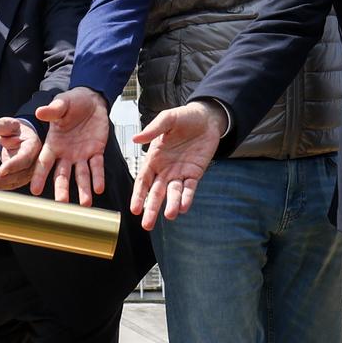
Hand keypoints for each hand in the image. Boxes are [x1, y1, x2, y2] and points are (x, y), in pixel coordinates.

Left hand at [0, 117, 42, 190]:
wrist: (20, 136)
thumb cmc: (15, 129)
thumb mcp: (7, 124)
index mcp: (33, 145)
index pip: (25, 157)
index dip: (14, 164)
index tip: (1, 170)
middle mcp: (35, 160)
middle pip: (21, 173)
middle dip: (5, 178)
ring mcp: (30, 170)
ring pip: (16, 181)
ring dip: (1, 184)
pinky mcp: (22, 176)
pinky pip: (12, 183)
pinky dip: (0, 186)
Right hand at [31, 87, 110, 206]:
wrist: (91, 100)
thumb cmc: (72, 102)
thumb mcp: (61, 104)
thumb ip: (53, 111)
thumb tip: (40, 111)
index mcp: (53, 144)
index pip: (44, 163)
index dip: (40, 176)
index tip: (35, 191)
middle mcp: (66, 153)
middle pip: (62, 175)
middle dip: (62, 189)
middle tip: (62, 204)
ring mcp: (81, 154)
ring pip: (81, 175)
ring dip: (83, 189)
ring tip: (85, 204)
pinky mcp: (96, 151)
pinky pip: (97, 166)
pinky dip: (98, 177)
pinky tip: (99, 188)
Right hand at [129, 101, 225, 230]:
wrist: (207, 119)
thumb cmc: (184, 117)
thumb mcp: (167, 118)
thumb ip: (153, 130)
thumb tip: (135, 139)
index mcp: (153, 158)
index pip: (143, 181)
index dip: (138, 195)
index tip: (134, 209)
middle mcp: (164, 169)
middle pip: (156, 193)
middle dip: (151, 208)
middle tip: (147, 224)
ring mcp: (179, 173)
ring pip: (173, 193)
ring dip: (171, 205)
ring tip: (170, 215)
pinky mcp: (195, 174)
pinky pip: (190, 188)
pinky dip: (187, 197)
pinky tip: (184, 207)